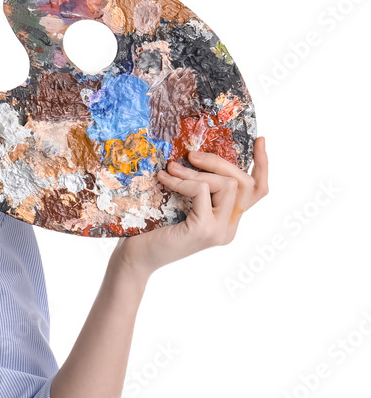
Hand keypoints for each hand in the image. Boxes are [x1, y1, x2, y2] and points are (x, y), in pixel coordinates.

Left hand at [112, 136, 268, 276]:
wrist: (135, 257)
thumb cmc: (151, 229)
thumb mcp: (180, 203)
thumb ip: (199, 188)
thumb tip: (198, 153)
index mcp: (226, 222)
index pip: (256, 192)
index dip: (262, 165)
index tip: (259, 140)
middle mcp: (228, 229)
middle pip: (244, 184)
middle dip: (218, 162)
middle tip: (191, 155)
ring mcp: (219, 231)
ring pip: (228, 185)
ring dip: (197, 172)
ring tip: (170, 168)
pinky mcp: (204, 229)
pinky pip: (203, 191)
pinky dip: (184, 182)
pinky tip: (164, 179)